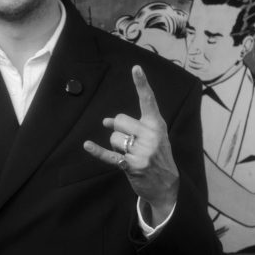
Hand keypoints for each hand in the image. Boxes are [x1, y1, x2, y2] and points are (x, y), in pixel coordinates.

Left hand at [83, 65, 178, 224]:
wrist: (166, 186)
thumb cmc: (157, 156)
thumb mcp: (151, 137)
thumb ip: (131, 126)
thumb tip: (105, 121)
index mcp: (157, 125)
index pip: (148, 100)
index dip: (141, 83)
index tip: (135, 68)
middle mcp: (151, 135)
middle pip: (120, 121)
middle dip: (118, 130)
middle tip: (130, 143)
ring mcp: (142, 151)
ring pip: (114, 138)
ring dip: (116, 146)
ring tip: (130, 155)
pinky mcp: (131, 166)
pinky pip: (108, 155)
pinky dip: (97, 151)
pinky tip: (88, 145)